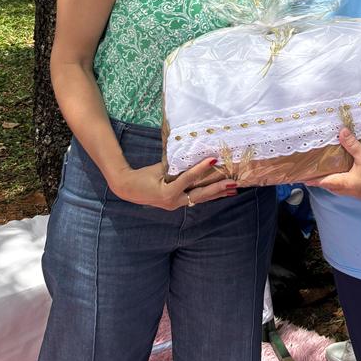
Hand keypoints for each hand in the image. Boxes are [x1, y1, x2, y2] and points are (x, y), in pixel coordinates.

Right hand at [110, 157, 237, 208]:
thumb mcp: (158, 169)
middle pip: (200, 195)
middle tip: (233, 183)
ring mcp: (175, 205)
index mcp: (167, 192)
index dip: (201, 169)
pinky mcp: (176, 204)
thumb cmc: (142, 175)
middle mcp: (173, 201)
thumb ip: (175, 165)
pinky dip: (206, 195)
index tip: (214, 160)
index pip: (188, 179)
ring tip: (232, 190)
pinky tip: (219, 192)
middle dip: (218, 189)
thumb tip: (192, 156)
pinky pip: (194, 199)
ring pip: (200, 199)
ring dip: (216, 194)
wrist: (127, 188)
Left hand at [306, 128, 360, 197]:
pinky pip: (350, 190)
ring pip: (341, 190)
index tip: (304, 179)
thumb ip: (351, 144)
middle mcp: (352, 191)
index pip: (326, 182)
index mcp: (348, 183)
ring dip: (333, 184)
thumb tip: (340, 131)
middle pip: (332, 188)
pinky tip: (345, 177)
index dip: (315, 181)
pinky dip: (343, 185)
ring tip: (327, 175)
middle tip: (314, 176)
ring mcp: (360, 194)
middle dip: (323, 183)